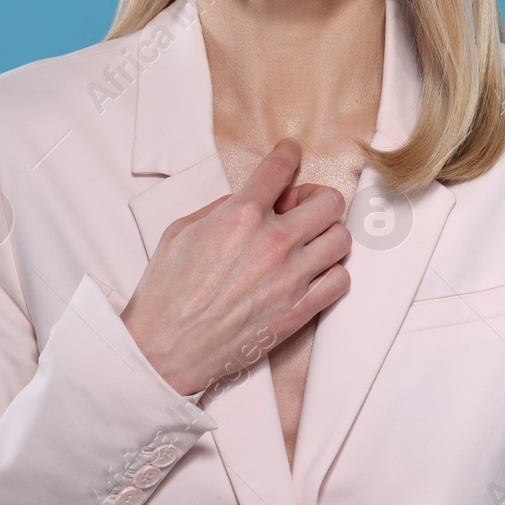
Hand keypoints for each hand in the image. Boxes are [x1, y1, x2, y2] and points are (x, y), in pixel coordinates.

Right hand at [119, 138, 352, 395]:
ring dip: (326, 236)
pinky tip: (311, 275)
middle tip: (300, 209)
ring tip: (308, 244)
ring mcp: (290, 278)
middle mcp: (272, 242)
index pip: (279, 168)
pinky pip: (341, 280)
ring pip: (341, 239)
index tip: (291, 153)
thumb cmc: (165, 293)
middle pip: (328, 201)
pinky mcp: (299, 310)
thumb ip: (221, 208)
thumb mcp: (181, 232)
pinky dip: (331, 274)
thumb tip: (251, 199)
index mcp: (239, 216)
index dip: (288, 154)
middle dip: (315, 199)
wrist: (163, 351)